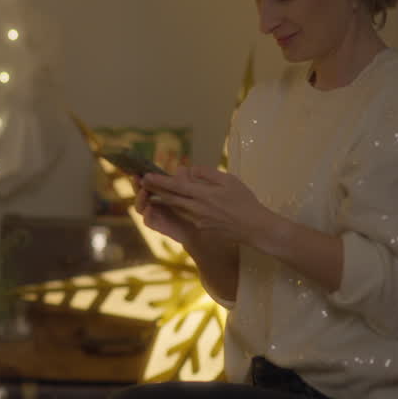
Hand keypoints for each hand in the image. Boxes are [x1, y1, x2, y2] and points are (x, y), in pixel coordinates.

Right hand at [132, 173, 199, 245]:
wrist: (199, 230)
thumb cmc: (194, 209)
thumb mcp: (190, 193)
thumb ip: (184, 182)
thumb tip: (181, 169)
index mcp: (159, 193)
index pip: (146, 182)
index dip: (141, 176)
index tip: (139, 167)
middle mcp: (153, 203)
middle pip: (139, 193)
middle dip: (136, 185)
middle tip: (136, 177)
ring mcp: (154, 215)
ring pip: (140, 207)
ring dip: (140, 199)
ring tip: (143, 191)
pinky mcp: (158, 226)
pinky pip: (148, 221)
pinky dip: (147, 215)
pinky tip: (149, 208)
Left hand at [139, 166, 270, 244]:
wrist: (255, 227)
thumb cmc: (245, 201)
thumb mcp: (229, 180)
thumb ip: (207, 174)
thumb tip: (191, 170)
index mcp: (203, 195)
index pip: (176, 186)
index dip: (159, 181)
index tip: (146, 176)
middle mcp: (197, 208)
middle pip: (171, 198)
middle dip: (155, 190)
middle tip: (142, 182)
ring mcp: (198, 220)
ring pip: (176, 208)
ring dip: (164, 200)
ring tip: (153, 192)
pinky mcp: (202, 227)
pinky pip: (186, 215)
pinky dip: (178, 207)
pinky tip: (175, 203)